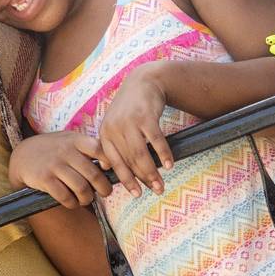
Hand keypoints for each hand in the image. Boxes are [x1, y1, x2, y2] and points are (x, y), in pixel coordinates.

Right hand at [9, 132, 112, 208]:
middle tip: (104, 193)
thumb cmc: (54, 150)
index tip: (109, 171)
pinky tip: (72, 202)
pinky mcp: (44, 179)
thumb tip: (111, 165)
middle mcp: (65, 151)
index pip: (99, 149)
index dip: (110, 162)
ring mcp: (54, 165)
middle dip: (103, 189)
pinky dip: (72, 204)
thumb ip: (88, 148)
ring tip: (86, 199)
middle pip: (94, 174)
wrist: (23, 156)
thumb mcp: (69, 141)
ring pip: (81, 188)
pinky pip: (66, 197)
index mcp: (75, 140)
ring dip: (87, 198)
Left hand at [98, 65, 173, 197]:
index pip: (114, 162)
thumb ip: (110, 145)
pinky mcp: (146, 116)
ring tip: (161, 184)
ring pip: (141, 154)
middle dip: (144, 179)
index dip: (126, 180)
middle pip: (130, 161)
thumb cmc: (129, 108)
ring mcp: (130, 122)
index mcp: (105, 133)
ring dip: (153, 172)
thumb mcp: (114, 124)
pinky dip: (163, 154)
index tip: (136, 194)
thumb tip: (106, 168)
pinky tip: (169, 165)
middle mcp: (115, 128)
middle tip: (156, 191)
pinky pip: (155, 141)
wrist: (143, 82)